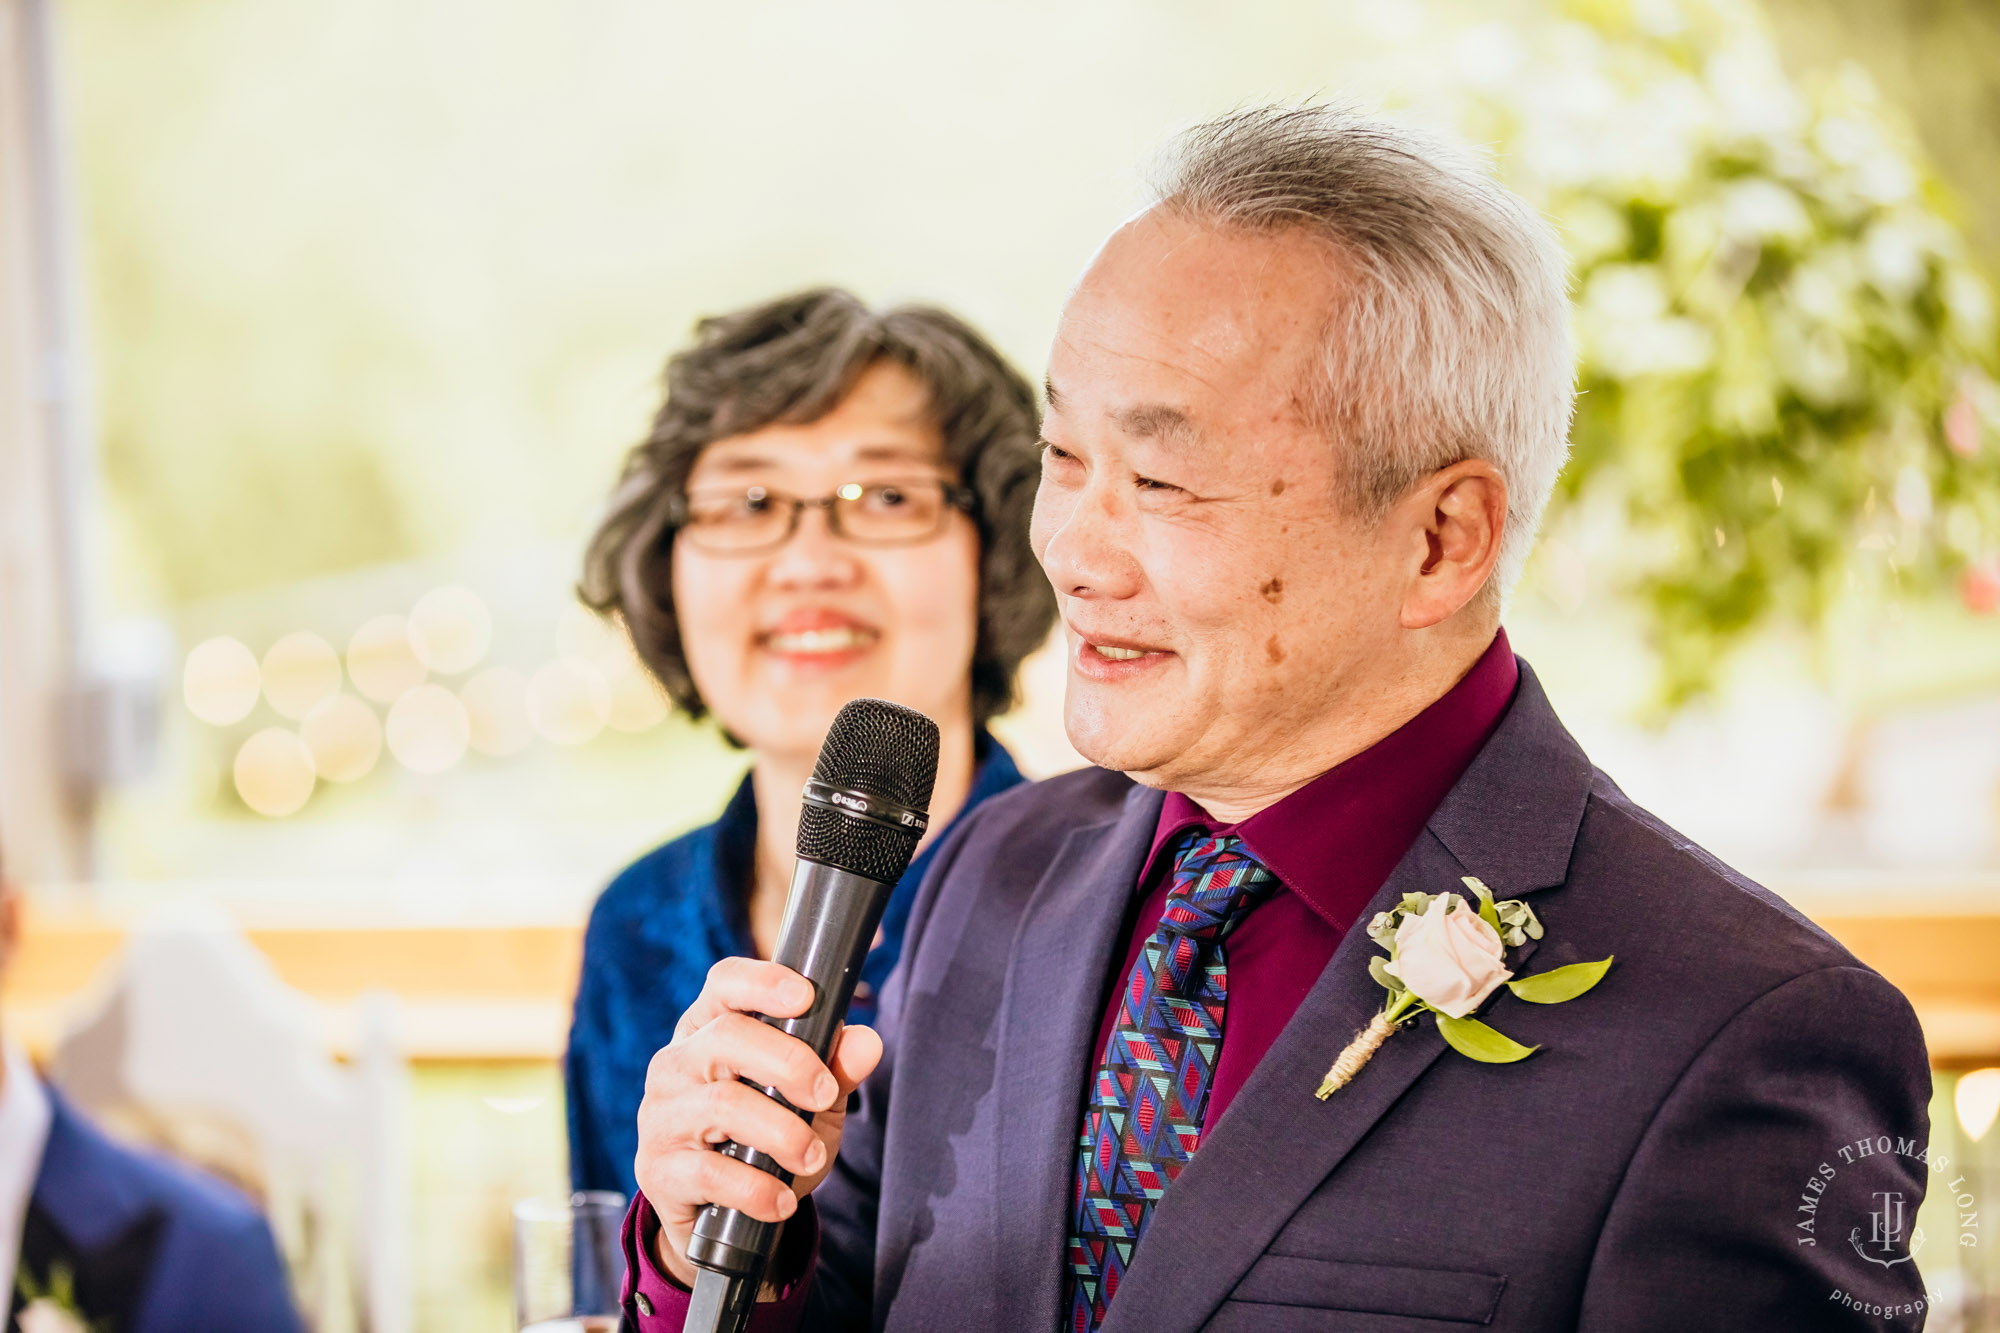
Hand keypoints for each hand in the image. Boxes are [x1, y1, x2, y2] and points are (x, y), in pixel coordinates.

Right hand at [634, 957, 884, 1288]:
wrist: (718, 1215)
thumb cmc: (763, 1139)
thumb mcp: (809, 1102)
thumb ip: (836, 1069)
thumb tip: (868, 1042)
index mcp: (710, 1028)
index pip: (726, 984)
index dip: (764, 982)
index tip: (806, 997)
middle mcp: (677, 1063)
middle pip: (728, 1037)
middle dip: (789, 1063)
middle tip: (824, 1094)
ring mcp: (661, 1114)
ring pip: (722, 1106)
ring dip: (783, 1133)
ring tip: (813, 1155)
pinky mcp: (658, 1168)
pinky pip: (710, 1173)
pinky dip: (757, 1188)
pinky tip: (782, 1200)